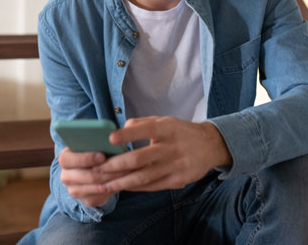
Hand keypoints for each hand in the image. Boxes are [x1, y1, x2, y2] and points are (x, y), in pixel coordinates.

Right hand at [58, 148, 130, 206]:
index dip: (86, 158)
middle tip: (124, 164)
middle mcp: (66, 176)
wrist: (90, 170)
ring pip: (98, 187)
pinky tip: (125, 180)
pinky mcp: (87, 200)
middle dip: (108, 170)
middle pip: (87, 176)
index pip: (69, 160)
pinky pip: (102, 196)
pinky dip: (114, 187)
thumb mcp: (91, 144)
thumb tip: (110, 138)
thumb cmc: (93, 152)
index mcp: (65, 159)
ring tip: (128, 171)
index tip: (102, 156)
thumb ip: (95, 142)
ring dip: (114, 178)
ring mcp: (75, 190)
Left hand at [95, 116, 231, 193]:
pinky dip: (135, 187)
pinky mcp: (178, 181)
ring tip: (103, 184)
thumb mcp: (164, 121)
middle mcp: (172, 147)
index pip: (145, 130)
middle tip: (97, 169)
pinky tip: (121, 187)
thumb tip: (119, 131)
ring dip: (121, 182)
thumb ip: (142, 124)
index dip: (127, 135)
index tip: (109, 139)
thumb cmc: (180, 132)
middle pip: (140, 159)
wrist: (210, 146)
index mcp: (167, 129)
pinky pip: (152, 186)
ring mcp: (176, 166)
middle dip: (115, 165)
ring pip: (144, 177)